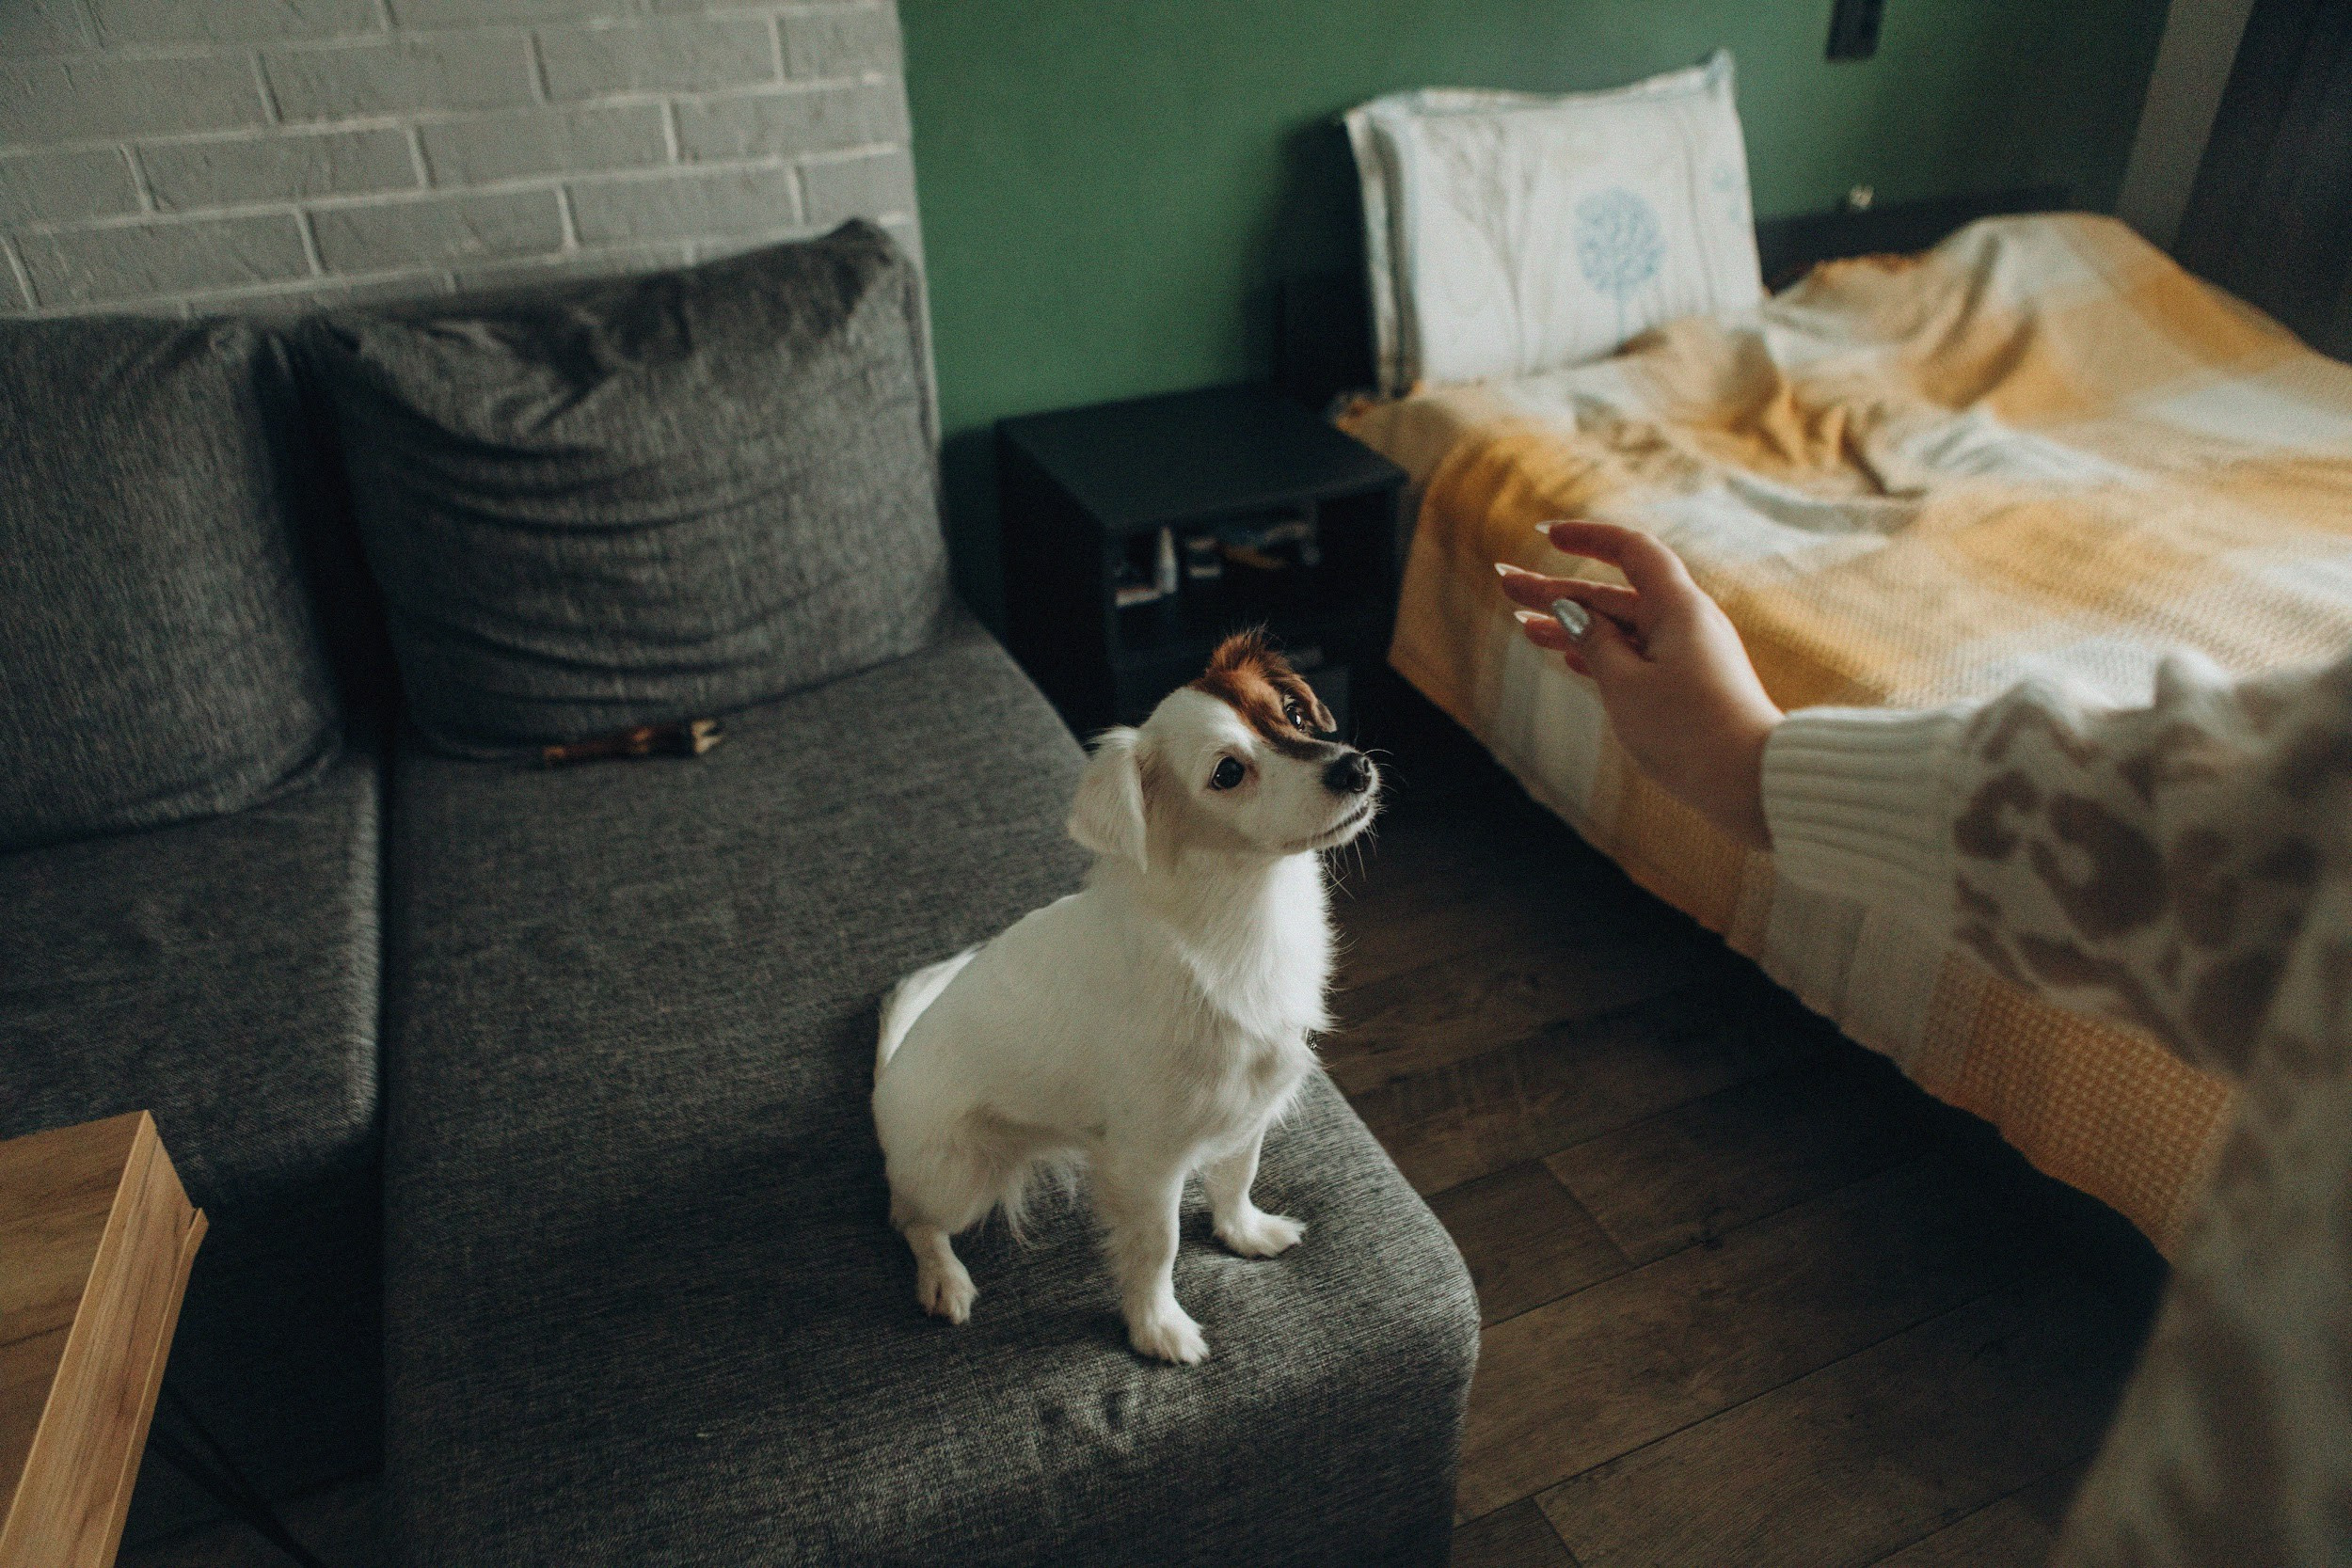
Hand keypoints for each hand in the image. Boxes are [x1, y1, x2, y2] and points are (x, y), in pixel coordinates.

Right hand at [1496, 520, 1781, 848]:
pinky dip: (1600, 653)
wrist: (1751, 782)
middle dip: (1557, 592)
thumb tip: (1571, 611)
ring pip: (1621, 630)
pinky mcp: (1689, 684)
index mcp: (1677, 608)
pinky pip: (1636, 655)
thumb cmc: (1688, 731)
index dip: (1587, 538)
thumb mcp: (1625, 685)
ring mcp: (1688, 654)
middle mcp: (1685, 622)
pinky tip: (1567, 656)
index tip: (1546, 535)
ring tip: (1522, 626)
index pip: (1630, 550)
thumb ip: (1593, 641)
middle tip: (1505, 586)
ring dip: (1572, 626)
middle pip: (1613, 595)